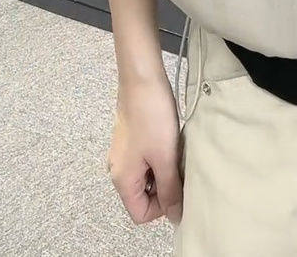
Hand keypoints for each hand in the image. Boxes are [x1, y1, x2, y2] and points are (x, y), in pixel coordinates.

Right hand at [106, 74, 183, 227]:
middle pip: (143, 196)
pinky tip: (169, 140)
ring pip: (147, 178)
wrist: (142, 77)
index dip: (161, 208)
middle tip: (178, 167)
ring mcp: (124, 154)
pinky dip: (159, 157)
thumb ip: (170, 190)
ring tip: (175, 151)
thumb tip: (176, 218)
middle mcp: (118, 170)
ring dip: (163, 170)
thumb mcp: (164, 157)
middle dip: (164, 187)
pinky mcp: (131, 139)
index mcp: (122, 179)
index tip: (177, 186)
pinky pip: (146, 161)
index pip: (140, 214)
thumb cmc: (152, 118)